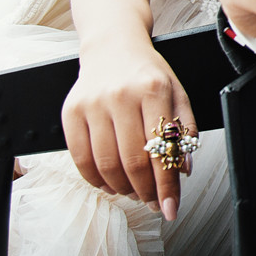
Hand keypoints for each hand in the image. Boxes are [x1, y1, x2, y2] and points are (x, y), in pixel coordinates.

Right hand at [61, 36, 194, 218]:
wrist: (112, 46)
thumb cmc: (148, 74)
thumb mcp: (177, 92)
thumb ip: (184, 129)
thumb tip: (183, 169)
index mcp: (154, 90)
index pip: (161, 150)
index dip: (166, 186)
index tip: (170, 209)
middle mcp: (121, 96)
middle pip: (133, 162)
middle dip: (146, 192)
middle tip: (153, 202)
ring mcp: (93, 104)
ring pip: (106, 165)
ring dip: (122, 188)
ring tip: (134, 192)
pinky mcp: (71, 111)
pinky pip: (81, 158)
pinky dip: (96, 179)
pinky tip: (110, 183)